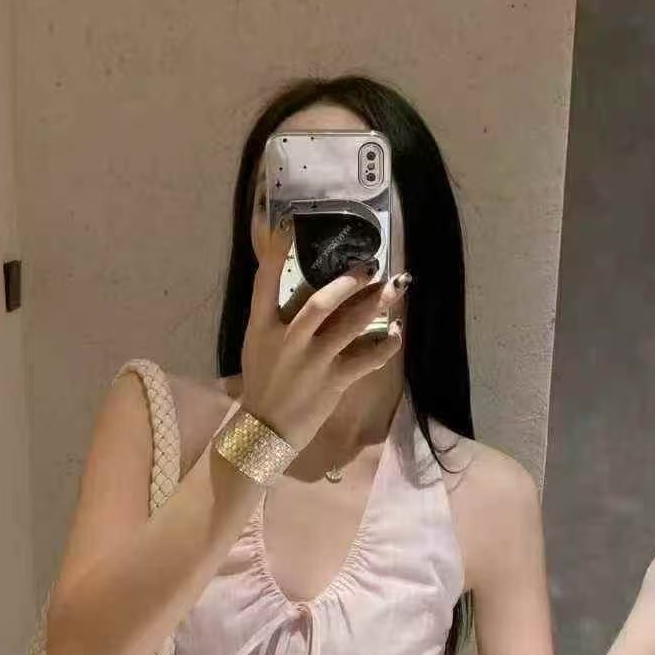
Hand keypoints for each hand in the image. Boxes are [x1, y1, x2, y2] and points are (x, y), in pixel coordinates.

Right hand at [239, 221, 405, 450]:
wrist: (265, 430)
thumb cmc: (264, 384)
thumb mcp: (257, 345)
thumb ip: (277, 318)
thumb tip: (305, 290)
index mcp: (261, 327)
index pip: (264, 282)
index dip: (276, 252)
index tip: (289, 225)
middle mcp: (287, 340)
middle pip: (321, 301)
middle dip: (349, 281)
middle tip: (372, 265)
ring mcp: (311, 361)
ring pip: (349, 325)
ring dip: (376, 304)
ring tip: (396, 287)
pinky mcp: (332, 382)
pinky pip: (366, 359)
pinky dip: (385, 346)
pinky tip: (396, 334)